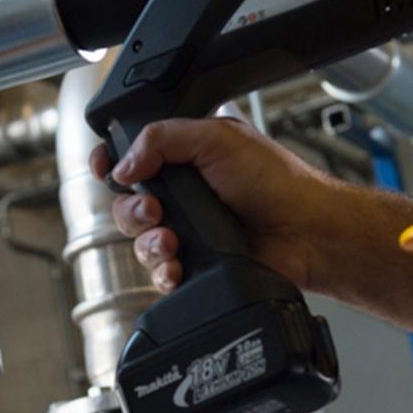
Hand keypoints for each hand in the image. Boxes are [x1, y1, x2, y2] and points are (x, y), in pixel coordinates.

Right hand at [90, 118, 337, 292]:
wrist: (307, 232)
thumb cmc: (277, 182)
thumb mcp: (217, 138)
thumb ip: (163, 139)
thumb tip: (123, 164)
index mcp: (184, 159)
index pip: (131, 159)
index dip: (111, 164)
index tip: (105, 167)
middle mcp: (183, 197)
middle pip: (127, 206)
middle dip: (131, 210)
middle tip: (154, 211)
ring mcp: (189, 233)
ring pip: (140, 243)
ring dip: (147, 243)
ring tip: (171, 241)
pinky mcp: (196, 267)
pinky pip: (160, 275)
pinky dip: (163, 272)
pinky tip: (177, 267)